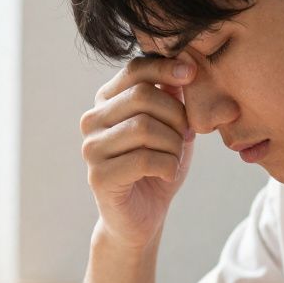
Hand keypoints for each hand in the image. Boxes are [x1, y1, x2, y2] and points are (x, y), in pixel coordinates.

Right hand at [80, 54, 196, 250]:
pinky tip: (168, 174)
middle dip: (176, 115)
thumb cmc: (158, 166)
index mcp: (107, 101)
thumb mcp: (172, 126)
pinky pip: (144, 159)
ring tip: (176, 158)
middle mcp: (92, 120)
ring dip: (173, 144)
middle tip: (187, 135)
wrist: (143, 216)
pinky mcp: (99, 176)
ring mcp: (91, 148)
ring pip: (145, 128)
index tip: (192, 75)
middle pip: (142, 96)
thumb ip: (174, 97)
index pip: (134, 70)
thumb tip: (186, 66)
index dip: (165, 68)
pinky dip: (168, 166)